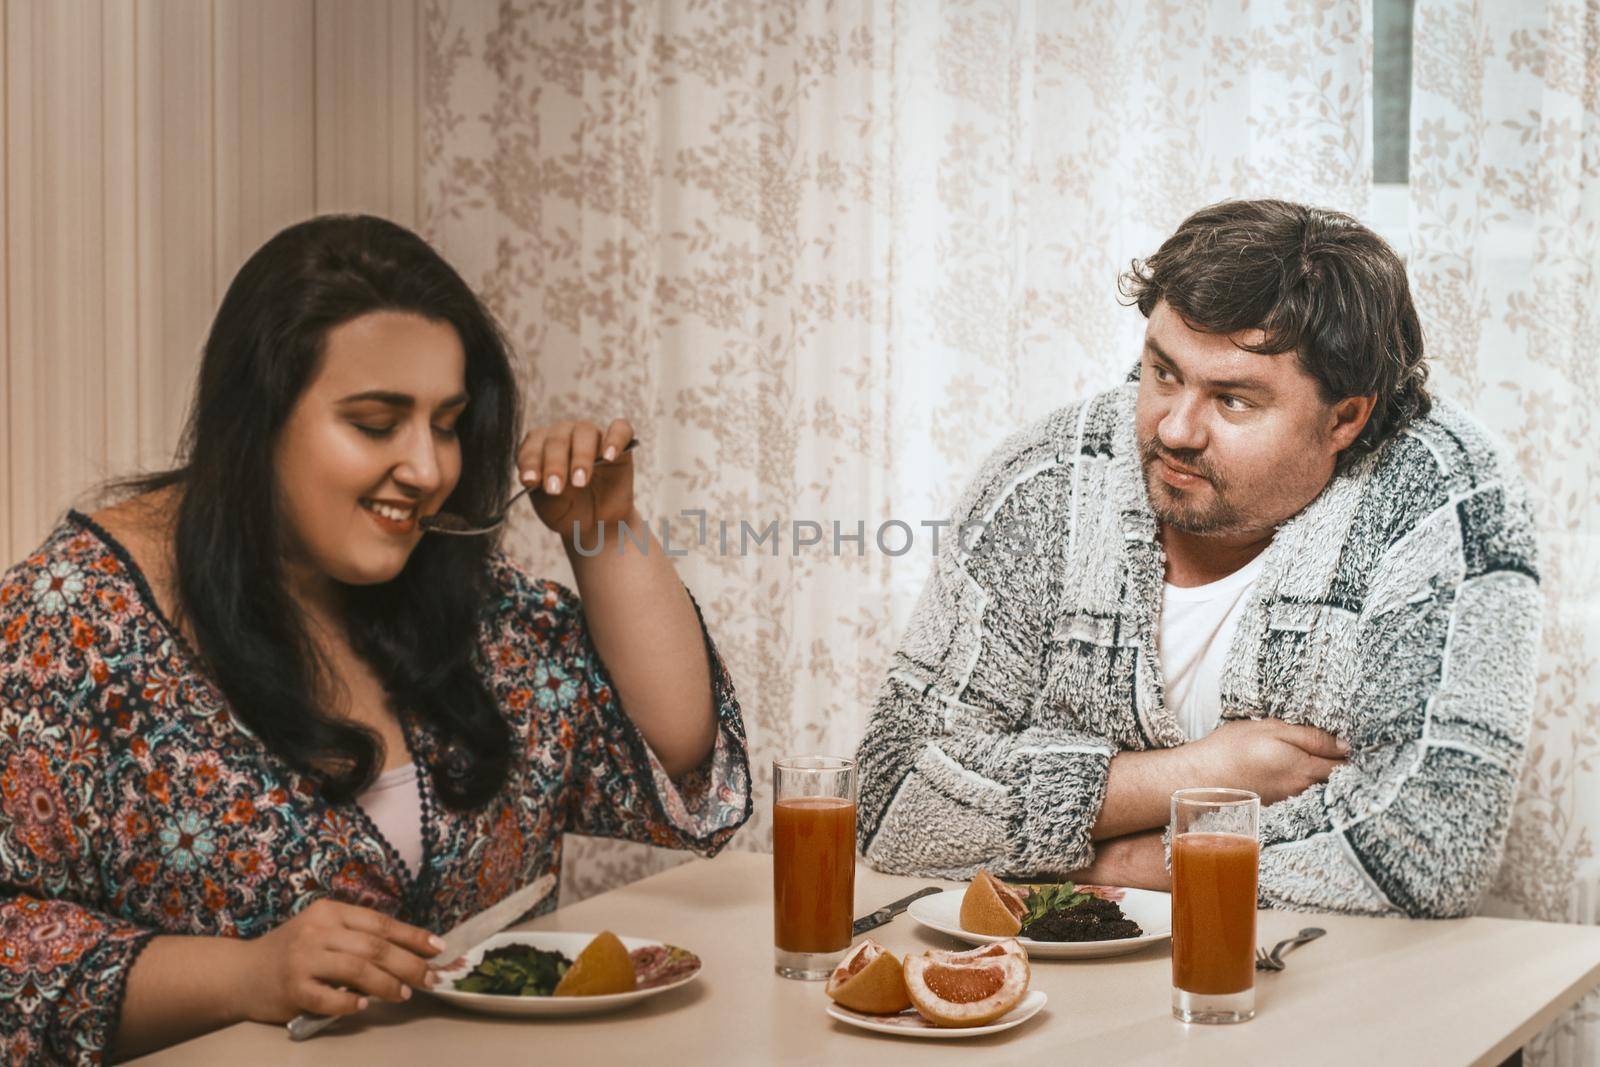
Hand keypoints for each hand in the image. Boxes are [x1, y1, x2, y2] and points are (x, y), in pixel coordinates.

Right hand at [239, 899, 442, 1021]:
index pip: (381, 923)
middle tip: (429, 979)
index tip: (438, 948)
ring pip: (357, 969)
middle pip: (375, 947)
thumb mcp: (322, 931)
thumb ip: (357, 936)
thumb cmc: (291, 952)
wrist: (239, 973)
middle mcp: (317, 931)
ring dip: (386, 984)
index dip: (413, 936)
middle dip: (409, 964)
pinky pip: (328, 997)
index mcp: (330, 912)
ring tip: (403, 994)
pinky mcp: (292, 988)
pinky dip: (350, 1003)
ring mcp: (303, 959)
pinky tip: (364, 1007)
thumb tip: (410, 950)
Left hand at [517, 418, 636, 541]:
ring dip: (581, 456)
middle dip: (554, 464)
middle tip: (555, 489)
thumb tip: (545, 479)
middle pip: (557, 438)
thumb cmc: (569, 511)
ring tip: (580, 481)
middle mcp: (565, 435)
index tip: (530, 481)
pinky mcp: (620, 443)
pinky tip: (609, 456)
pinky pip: (620, 430)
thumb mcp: (552, 508)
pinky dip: (615, 440)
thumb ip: (547, 493)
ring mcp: (593, 437)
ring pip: (585, 431)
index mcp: (541, 448)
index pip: (532, 446)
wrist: (598, 524)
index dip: (530, 462)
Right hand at [1193, 719, 1349, 805]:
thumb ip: (1311, 737)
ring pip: (1321, 787)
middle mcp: (1303, 790)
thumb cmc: (1232, 749)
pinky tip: (1302, 770)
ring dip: (1328, 774)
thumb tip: (1345, 745)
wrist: (1200, 779)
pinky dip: (1309, 783)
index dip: (1357, 754)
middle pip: (1337, 780)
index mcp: (1305, 769)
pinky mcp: (1278, 804)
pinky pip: (1304, 793)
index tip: (1364, 743)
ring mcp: (1291, 800)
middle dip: (1347, 766)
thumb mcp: (1272, 730)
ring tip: (1328, 756)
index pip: (1346, 766)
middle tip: (1353, 749)